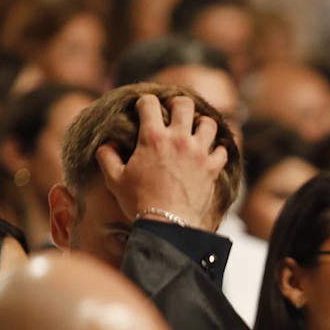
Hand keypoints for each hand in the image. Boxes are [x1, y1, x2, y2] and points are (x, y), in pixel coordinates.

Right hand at [96, 94, 227, 230]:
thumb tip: (108, 143)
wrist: (168, 226)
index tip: (144, 108)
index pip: (149, 103)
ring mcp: (199, 153)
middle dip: (178, 103)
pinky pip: (223, 150)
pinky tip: (211, 152)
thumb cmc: (139, 203)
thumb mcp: (114, 179)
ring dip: (202, 123)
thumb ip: (106, 156)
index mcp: (153, 137)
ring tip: (196, 130)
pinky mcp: (213, 168)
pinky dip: (218, 149)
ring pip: (209, 123)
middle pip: (185, 104)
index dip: (145, 102)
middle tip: (174, 111)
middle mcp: (179, 139)